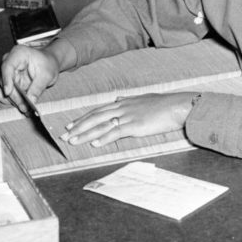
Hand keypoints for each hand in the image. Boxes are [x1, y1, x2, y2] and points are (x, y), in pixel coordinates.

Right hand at [0, 45, 60, 111]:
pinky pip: (4, 93)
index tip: (8, 92)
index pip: (7, 66)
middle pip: (4, 80)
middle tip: (25, 107)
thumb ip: (37, 88)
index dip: (6, 80)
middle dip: (13, 95)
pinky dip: (12, 100)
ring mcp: (7, 72)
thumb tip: (30, 101)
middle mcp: (9, 62)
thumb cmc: (48, 65)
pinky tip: (22, 104)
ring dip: (12, 99)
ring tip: (25, 107)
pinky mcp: (8, 82)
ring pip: (1, 89)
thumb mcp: (47, 75)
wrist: (49, 64)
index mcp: (18, 54)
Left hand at [59, 92, 196, 146]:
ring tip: (73, 141)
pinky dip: (104, 138)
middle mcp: (122, 108)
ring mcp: (127, 116)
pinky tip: (94, 143)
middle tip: (64, 135)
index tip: (71, 125)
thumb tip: (118, 98)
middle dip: (78, 127)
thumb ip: (128, 99)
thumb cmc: (162, 104)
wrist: (176, 105)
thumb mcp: (142, 98)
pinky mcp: (135, 126)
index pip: (97, 110)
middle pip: (94, 117)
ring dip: (85, 134)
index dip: (83, 118)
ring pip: (101, 125)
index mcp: (123, 102)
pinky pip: (116, 132)